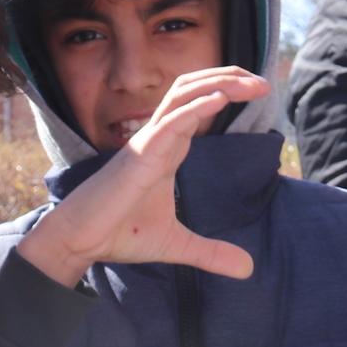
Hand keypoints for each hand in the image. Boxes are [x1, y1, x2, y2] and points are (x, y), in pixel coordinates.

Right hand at [18, 67, 268, 286]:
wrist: (81, 240)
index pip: (199, 104)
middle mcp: (159, 136)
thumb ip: (211, 253)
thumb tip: (248, 268)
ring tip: (251, 84)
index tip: (259, 92)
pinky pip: (171, 121)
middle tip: (264, 83)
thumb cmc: (119, 233)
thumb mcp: (177, 245)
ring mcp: (148, 141)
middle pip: (194, 88)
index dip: (227, 91)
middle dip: (230, 78)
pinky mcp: (140, 154)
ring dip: (218, 83)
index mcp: (168, 148)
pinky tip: (220, 99)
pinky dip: (196, 107)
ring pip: (183, 94)